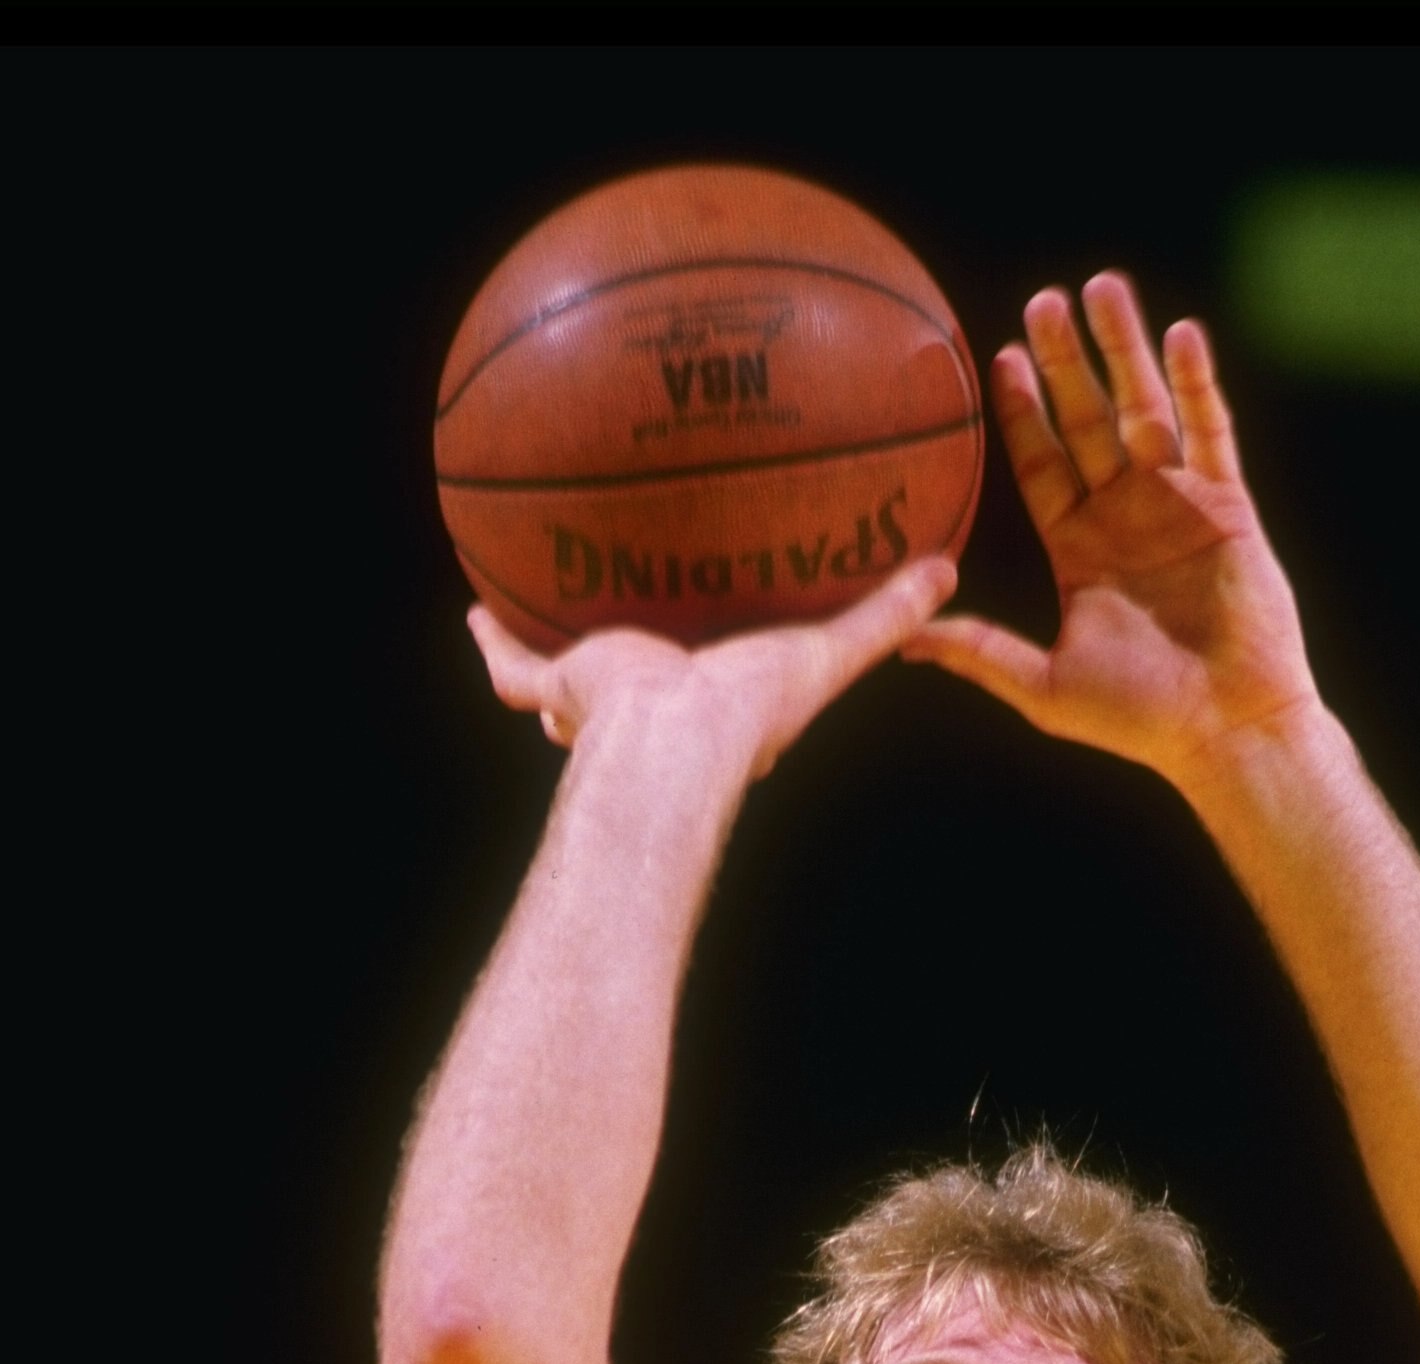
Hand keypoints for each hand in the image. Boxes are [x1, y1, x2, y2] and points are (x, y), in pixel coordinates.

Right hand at [468, 556, 957, 783]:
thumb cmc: (751, 710)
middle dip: (621, 648)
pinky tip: (474, 607)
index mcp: (705, 698)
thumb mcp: (829, 653)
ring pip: (564, 673)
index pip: (702, 673)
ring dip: (552, 641)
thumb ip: (883, 615)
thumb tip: (945, 570)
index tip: (711, 626)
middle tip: (622, 608)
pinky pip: (512, 666)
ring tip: (538, 598)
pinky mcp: (556, 690)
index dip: (706, 648)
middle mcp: (646, 701)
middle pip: (630, 670)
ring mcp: (596, 700)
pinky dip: (492, 643)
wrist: (674, 738)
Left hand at [902, 276, 1319, 789]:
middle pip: (1089, 420)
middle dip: (1066, 361)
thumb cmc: (1139, 720)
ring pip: (1147, 410)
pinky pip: (1211, 432)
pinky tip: (1180, 334)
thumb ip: (980, 653)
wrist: (1226, 731)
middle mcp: (1125, 515)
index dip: (1024, 411)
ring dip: (1125, 350)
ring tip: (1103, 288)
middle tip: (1042, 301)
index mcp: (1080, 548)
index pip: (1044, 462)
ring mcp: (1179, 505)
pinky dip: (1197, 384)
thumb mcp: (1044, 686)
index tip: (1000, 358)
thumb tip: (903, 642)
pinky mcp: (1229, 506)